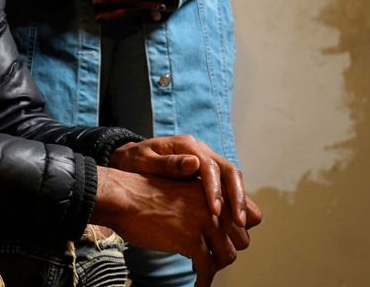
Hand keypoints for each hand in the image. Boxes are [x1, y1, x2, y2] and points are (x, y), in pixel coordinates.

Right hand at [93, 166, 252, 286]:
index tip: (228, 241)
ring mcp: (203, 223)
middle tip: (212, 256)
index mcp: (213, 193)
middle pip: (242, 239)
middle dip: (227, 250)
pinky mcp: (190, 240)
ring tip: (203, 268)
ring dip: (216, 265)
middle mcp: (213, 206)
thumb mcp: (182, 192)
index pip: (252, 215)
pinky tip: (199, 285)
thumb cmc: (145, 195)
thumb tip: (217, 224)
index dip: (241, 231)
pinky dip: (204, 280)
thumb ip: (202, 204)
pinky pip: (207, 268)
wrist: (123, 197)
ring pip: (228, 255)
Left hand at [109, 135, 258, 228]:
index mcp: (186, 145)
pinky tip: (233, 221)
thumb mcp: (143, 161)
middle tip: (240, 222)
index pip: (209, 165)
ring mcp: (205, 162)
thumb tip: (194, 163)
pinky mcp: (205, 175)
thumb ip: (166, 163)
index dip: (215, 189)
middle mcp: (200, 151)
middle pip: (228, 170)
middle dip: (237, 196)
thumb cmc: (133, 161)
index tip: (216, 211)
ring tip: (241, 224)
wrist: (128, 160)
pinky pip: (225, 186)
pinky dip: (232, 201)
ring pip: (231, 178)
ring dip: (239, 200)